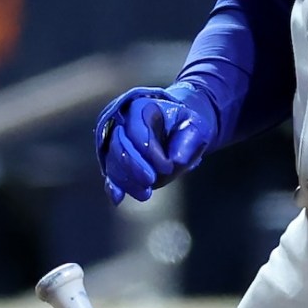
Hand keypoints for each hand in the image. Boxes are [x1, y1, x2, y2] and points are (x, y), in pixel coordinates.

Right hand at [94, 85, 215, 202]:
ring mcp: (120, 143)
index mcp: (142, 108)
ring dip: (127, 180)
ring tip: (145, 193)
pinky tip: (117, 198)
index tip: (168, 167)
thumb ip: (189, 139)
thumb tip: (176, 160)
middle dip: (133, 165)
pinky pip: (111, 172)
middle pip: (119, 145)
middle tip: (150, 180)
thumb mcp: (196, 126)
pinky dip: (113, 186)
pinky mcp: (119, 160)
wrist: (180, 129)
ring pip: (113, 161)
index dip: (150, 151)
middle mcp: (124, 124)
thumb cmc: (187, 125)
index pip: (137, 131)